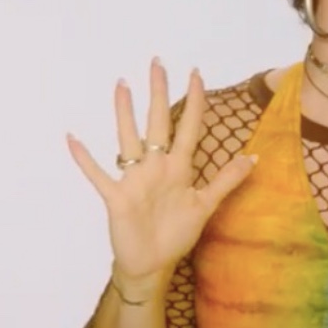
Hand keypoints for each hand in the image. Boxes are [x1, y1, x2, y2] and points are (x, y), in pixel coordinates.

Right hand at [66, 58, 256, 283]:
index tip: (196, 74)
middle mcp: (156, 166)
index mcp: (178, 167)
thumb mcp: (205, 205)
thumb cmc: (175, 234)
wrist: (152, 265)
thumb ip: (227, 180)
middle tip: (157, 62)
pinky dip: (86, 159)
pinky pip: (98, 174)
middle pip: (158, 123)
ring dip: (124, 113)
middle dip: (159, 93)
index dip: (194, 102)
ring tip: (121, 84)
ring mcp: (135, 179)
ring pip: (129, 139)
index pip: (189, 127)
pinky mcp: (117, 197)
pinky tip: (73, 138)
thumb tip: (254, 157)